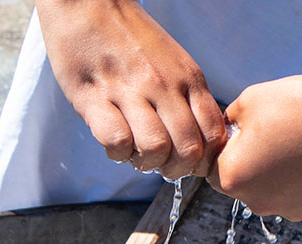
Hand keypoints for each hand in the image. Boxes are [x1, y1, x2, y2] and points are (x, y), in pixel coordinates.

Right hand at [36, 0, 225, 178]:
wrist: (88, 2)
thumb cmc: (131, 37)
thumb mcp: (174, 61)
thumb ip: (188, 96)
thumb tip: (199, 139)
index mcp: (187, 77)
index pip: (213, 134)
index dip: (204, 159)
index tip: (189, 161)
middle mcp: (163, 85)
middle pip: (188, 149)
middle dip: (177, 169)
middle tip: (163, 165)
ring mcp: (128, 91)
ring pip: (155, 148)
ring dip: (147, 163)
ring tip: (137, 155)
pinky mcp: (93, 97)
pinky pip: (117, 141)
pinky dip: (118, 153)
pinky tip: (116, 145)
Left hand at [208, 73, 301, 221]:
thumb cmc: (301, 102)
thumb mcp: (250, 99)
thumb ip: (228, 121)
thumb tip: (227, 132)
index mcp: (234, 178)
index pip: (216, 169)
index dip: (231, 149)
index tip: (251, 131)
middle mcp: (260, 203)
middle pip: (249, 185)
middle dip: (258, 165)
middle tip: (283, 135)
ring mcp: (295, 212)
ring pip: (281, 194)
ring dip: (287, 175)